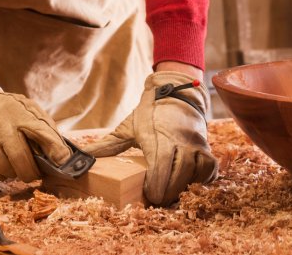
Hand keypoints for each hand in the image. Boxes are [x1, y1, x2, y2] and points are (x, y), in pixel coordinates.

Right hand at [0, 69, 71, 181]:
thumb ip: (45, 130)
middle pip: (22, 162)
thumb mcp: (26, 110)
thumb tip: (64, 157)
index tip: (65, 162)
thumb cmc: (3, 111)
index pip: (41, 132)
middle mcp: (0, 128)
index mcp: (19, 114)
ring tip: (7, 156)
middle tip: (32, 170)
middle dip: (31, 171)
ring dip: (11, 171)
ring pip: (6, 172)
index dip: (55, 150)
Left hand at [83, 71, 217, 204]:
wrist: (175, 91)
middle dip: (169, 192)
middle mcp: (180, 141)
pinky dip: (202, 179)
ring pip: (197, 172)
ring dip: (186, 187)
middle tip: (158, 200)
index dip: (156, 185)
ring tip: (172, 194)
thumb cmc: (149, 113)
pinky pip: (209, 168)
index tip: (149, 195)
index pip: (161, 166)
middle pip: (180, 174)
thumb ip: (107, 145)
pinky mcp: (206, 146)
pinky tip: (189, 184)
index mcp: (157, 138)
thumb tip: (82, 157)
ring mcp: (195, 144)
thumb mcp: (127, 127)